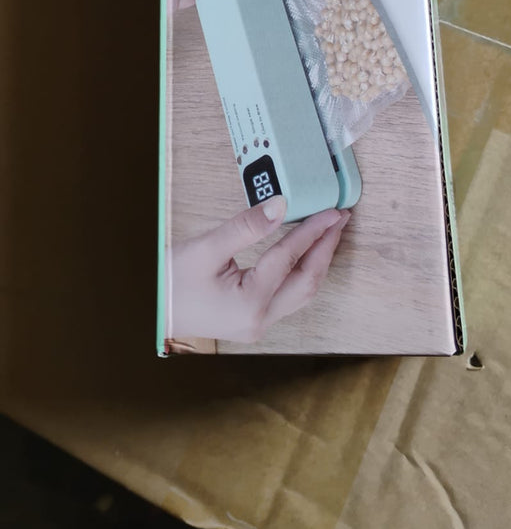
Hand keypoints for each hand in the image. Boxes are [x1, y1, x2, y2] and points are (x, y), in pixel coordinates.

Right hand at [170, 197, 350, 341]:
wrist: (150, 310)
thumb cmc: (170, 283)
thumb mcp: (205, 249)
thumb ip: (246, 227)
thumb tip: (281, 205)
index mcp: (249, 304)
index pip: (290, 259)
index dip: (313, 231)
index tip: (332, 210)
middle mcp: (260, 319)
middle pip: (308, 282)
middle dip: (326, 248)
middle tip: (340, 218)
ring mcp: (259, 323)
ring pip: (302, 291)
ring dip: (318, 260)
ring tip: (330, 231)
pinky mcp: (254, 318)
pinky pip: (290, 294)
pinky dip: (303, 270)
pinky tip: (306, 251)